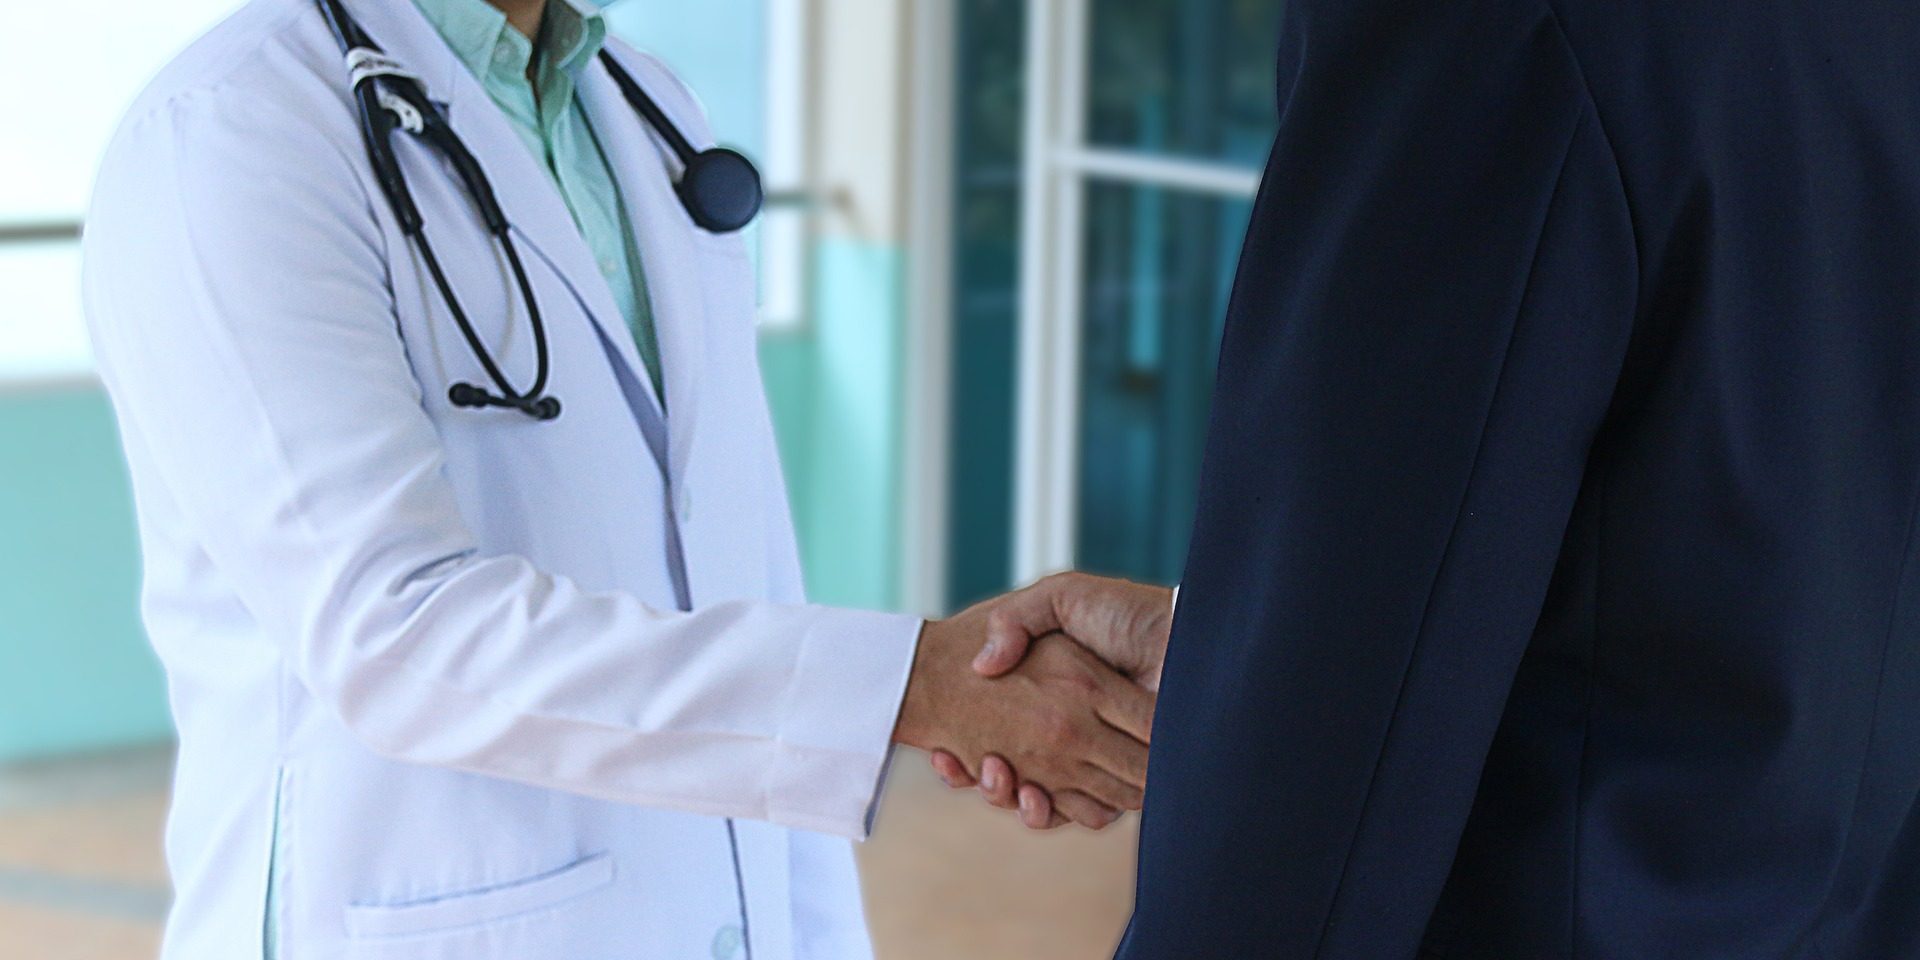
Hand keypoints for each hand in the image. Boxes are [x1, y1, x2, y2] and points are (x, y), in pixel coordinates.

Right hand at [928, 573, 1173, 828]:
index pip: (998, 731)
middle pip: (1010, 773)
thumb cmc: (1126, 613)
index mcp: (1055, 697)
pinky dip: (1044, 812)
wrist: (1183, 635)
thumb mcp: (1062, 597)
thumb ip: (1017, 620)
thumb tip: (983, 665)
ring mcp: (1094, 761)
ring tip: (991, 771)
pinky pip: (1079, 812)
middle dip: (979, 776)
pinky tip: (1025, 793)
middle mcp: (1070, 733)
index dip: (965, 748)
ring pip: (1036, 798)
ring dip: (1002, 794)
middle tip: (953, 762)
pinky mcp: (1120, 783)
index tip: (940, 747)